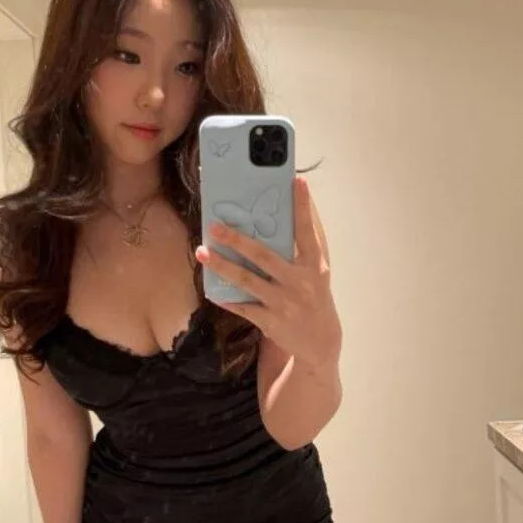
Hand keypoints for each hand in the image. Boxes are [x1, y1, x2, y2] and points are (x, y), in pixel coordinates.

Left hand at [196, 177, 340, 369]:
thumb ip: (306, 245)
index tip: (296, 181)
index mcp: (314, 266)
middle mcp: (299, 282)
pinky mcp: (270, 321)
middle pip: (264, 256)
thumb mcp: (317, 271)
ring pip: (247, 281)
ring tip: (202, 252)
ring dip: (222, 266)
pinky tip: (211, 289)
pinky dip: (226, 298)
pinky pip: (242, 307)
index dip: (303, 206)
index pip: (307, 231)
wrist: (320, 342)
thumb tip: (296, 210)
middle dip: (238, 240)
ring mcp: (283, 303)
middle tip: (216, 226)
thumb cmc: (315, 296)